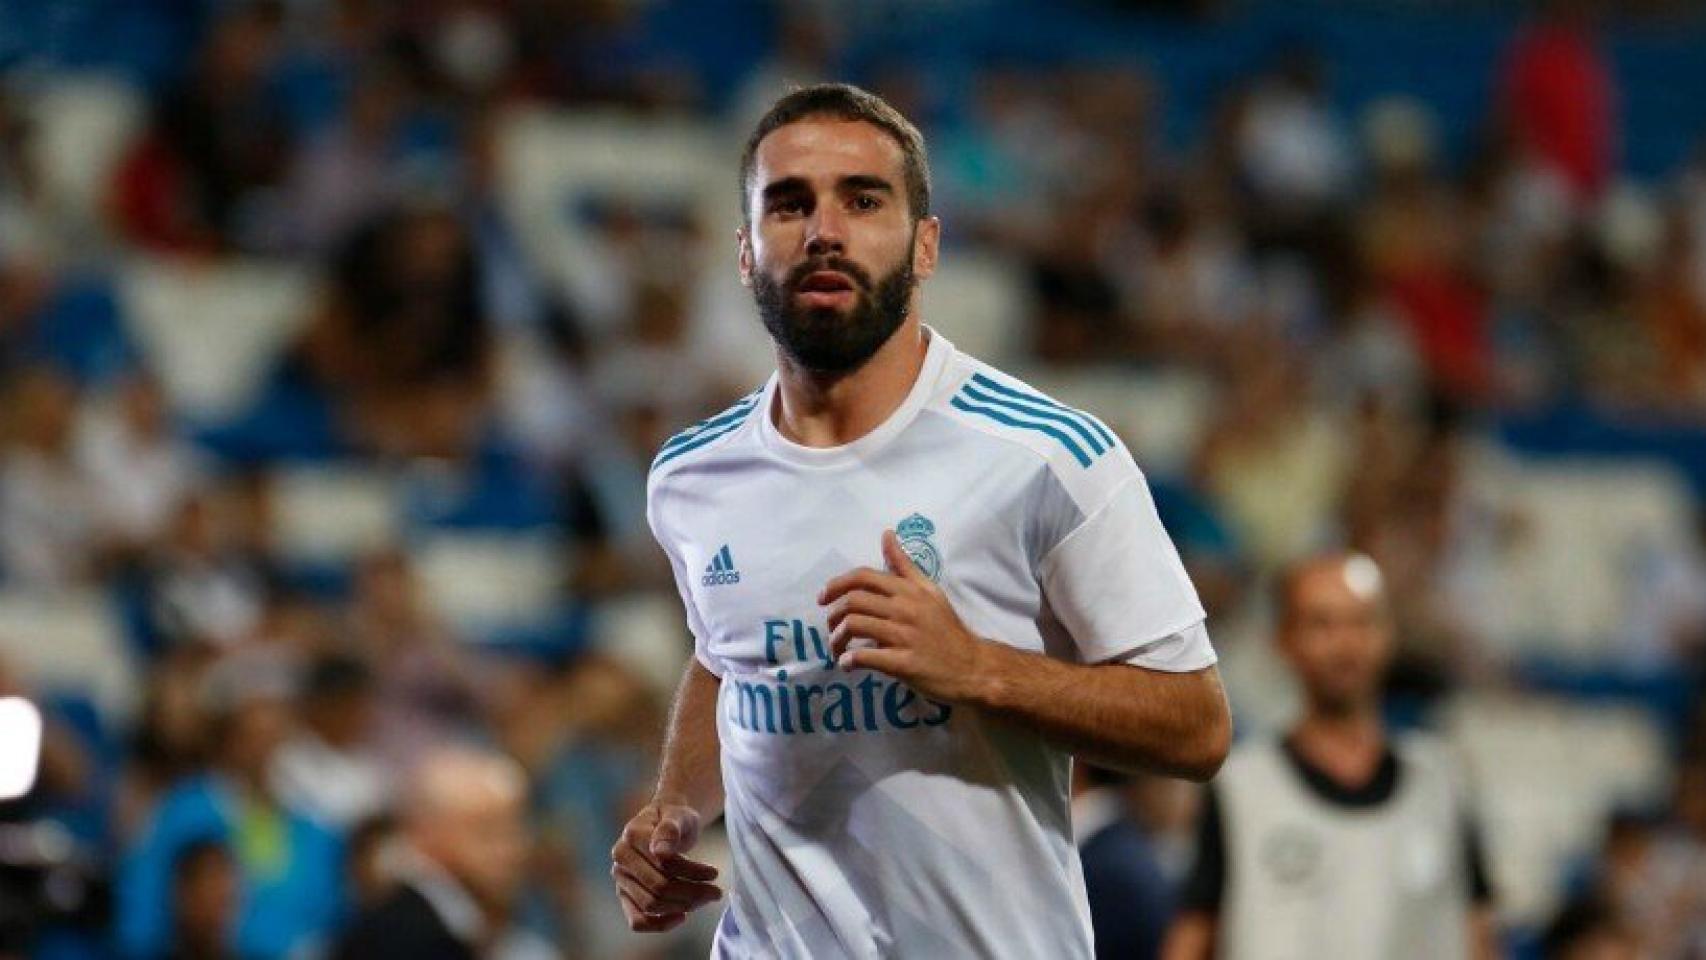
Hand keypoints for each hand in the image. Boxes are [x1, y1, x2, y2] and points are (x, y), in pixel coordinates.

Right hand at [610, 801, 721, 932]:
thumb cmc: (675, 818)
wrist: (664, 822)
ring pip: (651, 905)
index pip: (664, 862)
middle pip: (658, 887)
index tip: (715, 873)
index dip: (691, 871)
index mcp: (632, 834)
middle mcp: (621, 859)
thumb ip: (670, 829)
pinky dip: (659, 924)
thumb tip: (660, 851)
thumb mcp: (679, 814)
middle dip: (692, 892)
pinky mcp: (625, 895)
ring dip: (683, 906)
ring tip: (706, 898)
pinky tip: (683, 917)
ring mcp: (621, 879)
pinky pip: (637, 920)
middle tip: (717, 892)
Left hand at [818, 530, 992, 704]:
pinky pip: (866, 657)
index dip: (836, 584)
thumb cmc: (947, 629)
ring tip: (837, 650)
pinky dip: (849, 660)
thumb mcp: (929, 591)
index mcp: (909, 590)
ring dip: (836, 639)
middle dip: (833, 616)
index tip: (822, 598)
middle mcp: (905, 609)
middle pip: (853, 601)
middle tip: (831, 629)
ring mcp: (905, 636)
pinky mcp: (904, 663)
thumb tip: (886, 534)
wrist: (972, 667)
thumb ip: (904, 565)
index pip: (863, 577)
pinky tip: (848, 664)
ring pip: (854, 626)